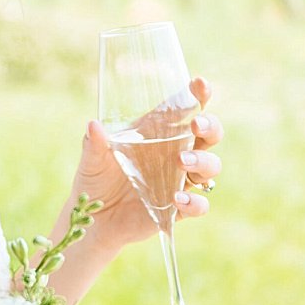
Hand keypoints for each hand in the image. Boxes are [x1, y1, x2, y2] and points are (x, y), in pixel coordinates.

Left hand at [75, 77, 224, 247]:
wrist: (93, 220)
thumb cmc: (96, 180)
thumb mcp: (92, 159)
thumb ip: (95, 143)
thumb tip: (94, 125)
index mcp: (159, 134)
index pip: (186, 109)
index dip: (198, 95)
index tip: (199, 84)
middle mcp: (177, 154)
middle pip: (210, 135)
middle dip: (211, 126)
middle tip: (197, 125)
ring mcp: (181, 181)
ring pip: (211, 167)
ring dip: (203, 161)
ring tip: (183, 161)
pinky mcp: (179, 209)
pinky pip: (201, 204)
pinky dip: (195, 201)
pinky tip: (177, 198)